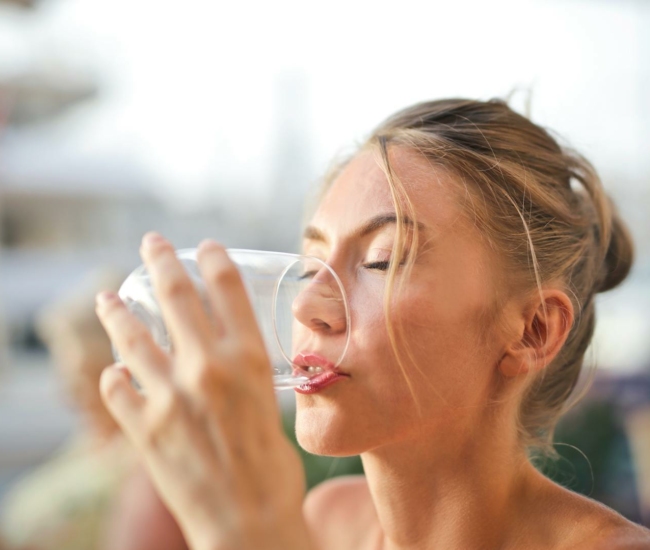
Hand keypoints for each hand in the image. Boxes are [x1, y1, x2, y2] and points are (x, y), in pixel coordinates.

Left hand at [96, 233, 312, 549]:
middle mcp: (209, 367)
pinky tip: (115, 373)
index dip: (213, 258)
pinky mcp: (143, 428)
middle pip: (176, 295)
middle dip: (159, 260)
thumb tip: (224, 360)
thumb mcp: (272, 407)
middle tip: (150, 244)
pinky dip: (113, 377)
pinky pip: (115, 387)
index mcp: (251, 360)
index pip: (228, 288)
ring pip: (131, 336)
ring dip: (115, 312)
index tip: (204, 246)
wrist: (249, 523)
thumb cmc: (272, 470)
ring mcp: (170, 395)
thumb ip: (244, 377)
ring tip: (105, 299)